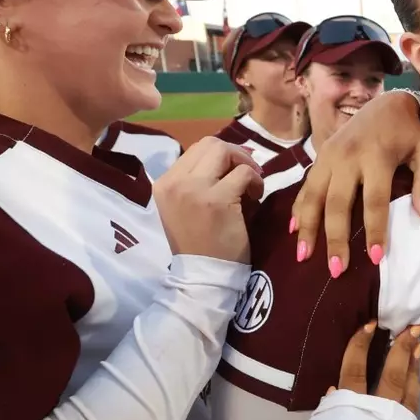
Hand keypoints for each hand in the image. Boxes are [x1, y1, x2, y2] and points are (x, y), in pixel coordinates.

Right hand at [154, 137, 261, 260]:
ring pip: (224, 151)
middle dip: (234, 154)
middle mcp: (174, 182)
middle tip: (246, 172)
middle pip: (209, 144)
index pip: (194, 150)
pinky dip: (256, 181)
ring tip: (251, 186)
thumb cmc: (197, 244)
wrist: (203, 275)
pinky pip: (244, 173)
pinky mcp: (217, 200)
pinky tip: (256, 196)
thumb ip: (197, 181)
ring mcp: (194, 190)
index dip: (220, 155)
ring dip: (245, 164)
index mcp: (164, 183)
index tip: (234, 169)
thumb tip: (228, 154)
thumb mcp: (185, 206)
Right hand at [290, 91, 419, 274]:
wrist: (384, 103)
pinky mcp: (319, 156)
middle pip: (338, 203)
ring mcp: (329, 156)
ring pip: (313, 196)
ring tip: (304, 256)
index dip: (374, 230)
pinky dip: (297, 209)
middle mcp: (348, 157)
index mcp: (377, 156)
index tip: (375, 258)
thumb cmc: (408, 133)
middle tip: (336, 269)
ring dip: (307, 228)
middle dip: (335, 238)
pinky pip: (305, 186)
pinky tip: (292, 231)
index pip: (375, 200)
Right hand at [331, 321, 419, 412]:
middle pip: (392, 375)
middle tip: (414, 329)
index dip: (360, 346)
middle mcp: (378, 409)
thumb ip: (327, 408)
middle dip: (402, 350)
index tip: (370, 325)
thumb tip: (333, 389)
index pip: (354, 369)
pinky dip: (416, 389)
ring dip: (414, 366)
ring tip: (419, 346)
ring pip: (409, 389)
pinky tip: (418, 379)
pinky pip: (414, 405)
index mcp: (352, 406)